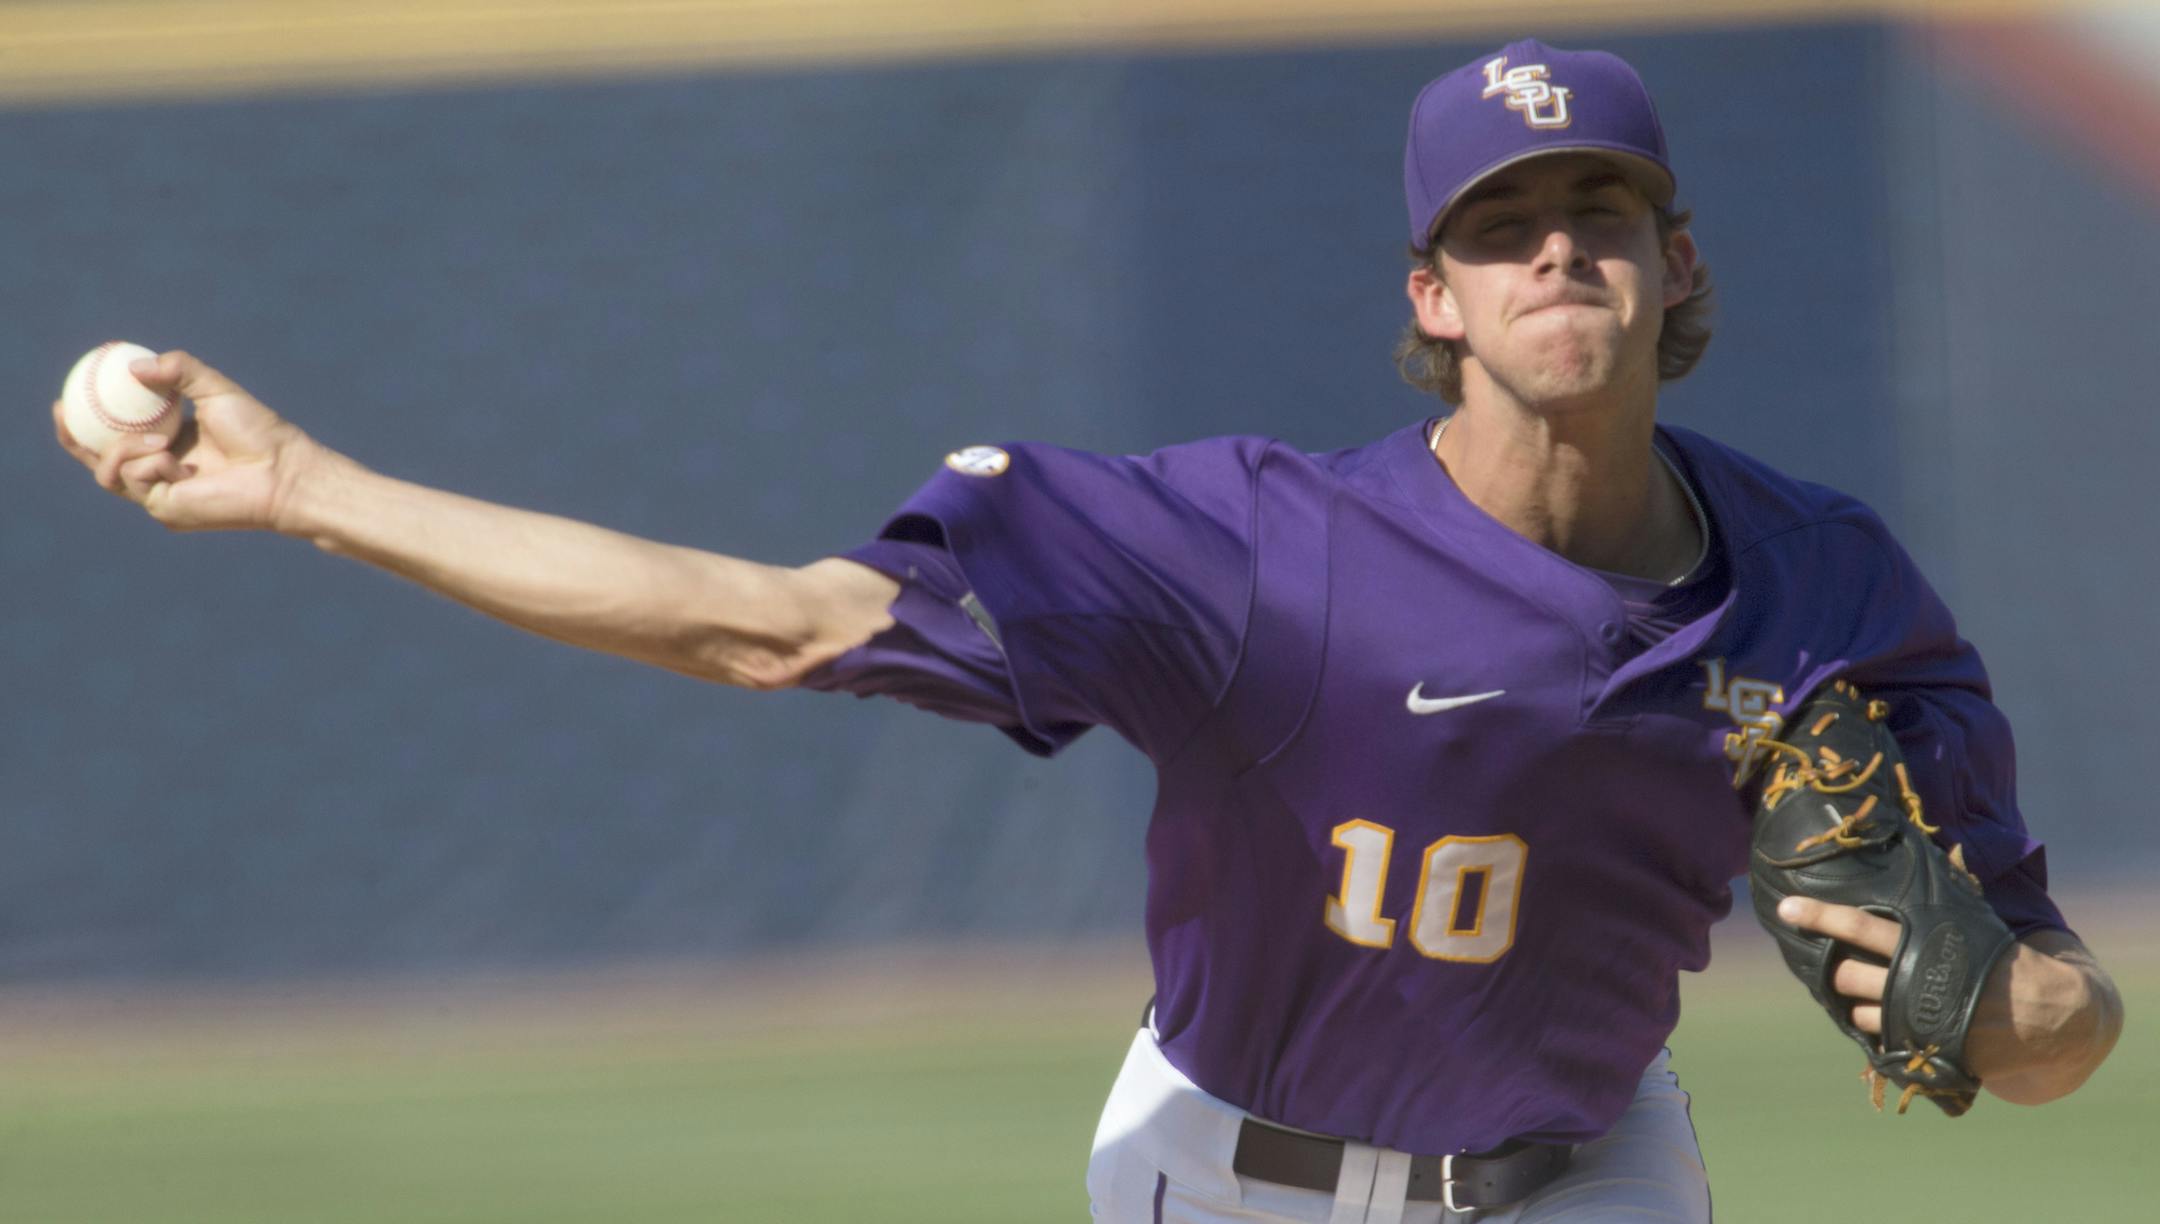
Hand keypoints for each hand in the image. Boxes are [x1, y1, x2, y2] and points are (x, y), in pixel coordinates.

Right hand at [53, 349, 325, 532]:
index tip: (71, 391)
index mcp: (170, 444)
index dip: (90, 416)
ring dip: (123, 449)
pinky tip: (176, 461)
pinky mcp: (163, 510)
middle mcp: (161, 471)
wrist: (281, 471)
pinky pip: (132, 481)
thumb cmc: (259, 433)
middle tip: (61, 410)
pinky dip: (148, 465)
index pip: (119, 433)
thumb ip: (179, 371)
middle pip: (98, 460)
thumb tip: (134, 366)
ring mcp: (160, 494)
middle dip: (72, 439)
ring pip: (108, 471)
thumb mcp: (214, 390)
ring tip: (159, 440)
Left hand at [1775, 895, 2116, 1096]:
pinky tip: (1879, 1019)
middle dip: (1832, 970)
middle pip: (1845, 974)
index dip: (1818, 917)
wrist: (2048, 1016)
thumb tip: (1929, 848)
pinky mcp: (1921, 1049)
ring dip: (1851, 1002)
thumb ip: (1941, 897)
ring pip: (1856, 1011)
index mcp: (1922, 942)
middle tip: (1830, 962)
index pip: (1857, 926)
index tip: (1785, 909)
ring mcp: (1915, 1020)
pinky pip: (1878, 1040)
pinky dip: (1873, 1029)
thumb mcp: (1972, 921)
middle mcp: (1912, 980)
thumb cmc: (2002, 959)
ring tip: (1860, 992)